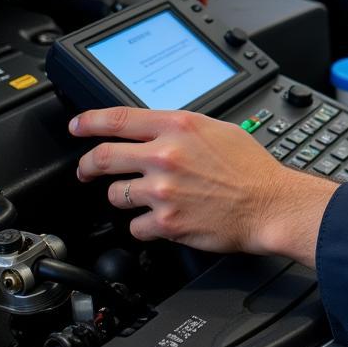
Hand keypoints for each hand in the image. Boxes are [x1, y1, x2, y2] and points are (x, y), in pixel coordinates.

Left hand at [71, 108, 336, 265]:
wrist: (269, 203)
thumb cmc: (251, 168)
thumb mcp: (218, 130)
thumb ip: (183, 129)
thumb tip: (159, 131)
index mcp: (179, 126)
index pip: (119, 119)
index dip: (89, 122)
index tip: (77, 126)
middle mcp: (166, 155)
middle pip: (103, 157)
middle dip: (88, 166)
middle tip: (87, 171)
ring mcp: (163, 190)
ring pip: (116, 195)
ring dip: (125, 198)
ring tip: (145, 199)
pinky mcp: (165, 222)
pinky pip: (136, 227)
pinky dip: (145, 226)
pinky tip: (162, 220)